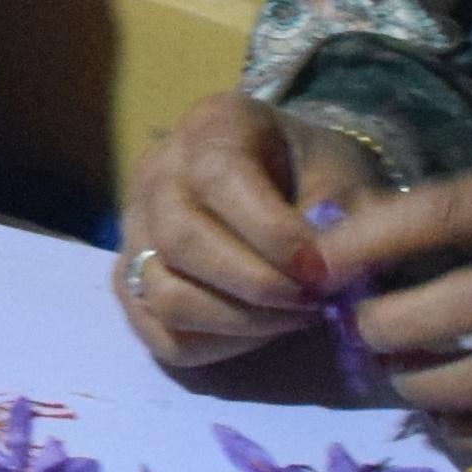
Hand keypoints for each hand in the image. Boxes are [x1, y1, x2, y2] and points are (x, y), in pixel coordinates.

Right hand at [114, 88, 362, 370]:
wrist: (290, 181)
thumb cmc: (315, 175)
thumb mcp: (342, 179)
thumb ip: (341, 223)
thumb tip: (327, 278)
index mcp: (211, 127)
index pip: (219, 178)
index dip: (270, 232)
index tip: (319, 270)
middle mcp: (156, 171)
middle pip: (181, 242)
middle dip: (256, 285)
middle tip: (312, 303)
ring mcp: (134, 229)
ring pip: (164, 294)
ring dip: (237, 321)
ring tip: (292, 317)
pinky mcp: (129, 279)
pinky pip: (159, 331)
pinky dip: (215, 345)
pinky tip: (260, 332)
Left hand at [314, 162, 471, 462]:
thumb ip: (451, 210)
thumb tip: (338, 235)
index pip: (453, 214)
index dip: (374, 238)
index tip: (318, 260)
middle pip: (470, 304)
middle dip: (393, 323)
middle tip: (360, 327)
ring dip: (421, 385)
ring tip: (394, 371)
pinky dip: (466, 435)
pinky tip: (441, 414)